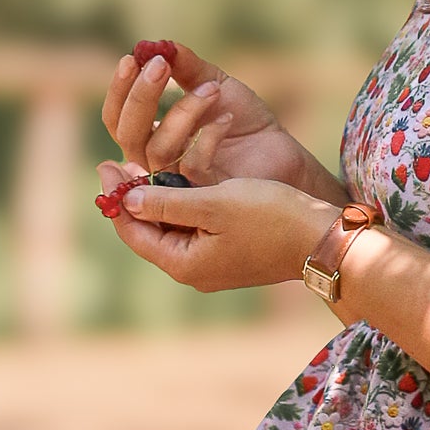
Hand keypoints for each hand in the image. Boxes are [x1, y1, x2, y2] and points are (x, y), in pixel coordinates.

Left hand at [94, 171, 337, 293]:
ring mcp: (211, 262)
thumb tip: (127, 199)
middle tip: (118, 160)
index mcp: (184, 263)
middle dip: (134, 195)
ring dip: (158, 194)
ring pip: (171, 224)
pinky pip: (194, 224)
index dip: (116, 198)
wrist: (324, 240)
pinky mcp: (228, 250)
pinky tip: (180, 174)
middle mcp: (193, 269)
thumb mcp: (215, 204)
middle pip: (149, 229)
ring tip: (142, 162)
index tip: (105, 164)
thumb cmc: (272, 219)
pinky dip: (183, 198)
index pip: (134, 231)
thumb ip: (168, 202)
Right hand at [101, 41, 338, 197]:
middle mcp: (156, 162)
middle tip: (160, 65)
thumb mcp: (215, 84)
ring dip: (182, 112)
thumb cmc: (245, 120)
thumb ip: (186, 67)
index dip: (120, 90)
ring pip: (158, 150)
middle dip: (141, 97)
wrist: (281, 150)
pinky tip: (228, 118)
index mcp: (151, 135)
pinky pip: (191, 165)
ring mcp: (177, 182)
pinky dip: (208, 137)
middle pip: (128, 135)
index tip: (132, 58)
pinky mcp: (203, 196)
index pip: (117, 118)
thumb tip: (155, 45)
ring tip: (212, 89)